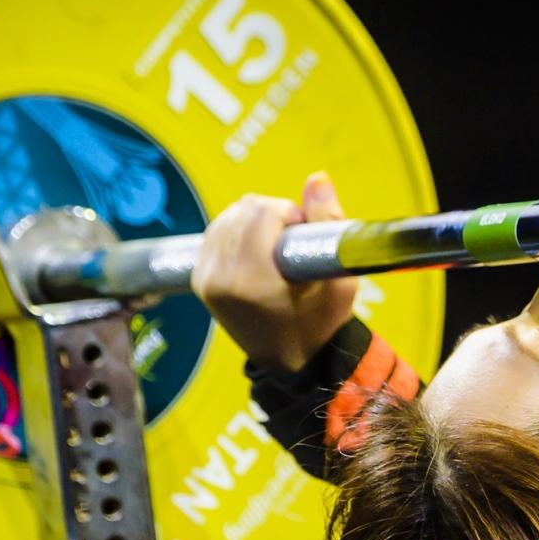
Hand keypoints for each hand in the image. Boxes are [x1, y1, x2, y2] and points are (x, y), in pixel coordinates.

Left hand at [192, 172, 358, 372]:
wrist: (292, 361)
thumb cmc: (321, 322)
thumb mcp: (339, 279)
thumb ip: (329, 223)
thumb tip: (317, 178)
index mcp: (251, 280)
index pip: (262, 211)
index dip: (290, 215)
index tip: (303, 236)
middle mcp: (219, 278)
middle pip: (244, 208)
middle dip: (273, 215)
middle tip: (292, 243)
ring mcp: (204, 279)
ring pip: (229, 216)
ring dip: (255, 222)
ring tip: (276, 250)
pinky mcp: (199, 278)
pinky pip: (216, 231)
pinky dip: (238, 231)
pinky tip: (256, 252)